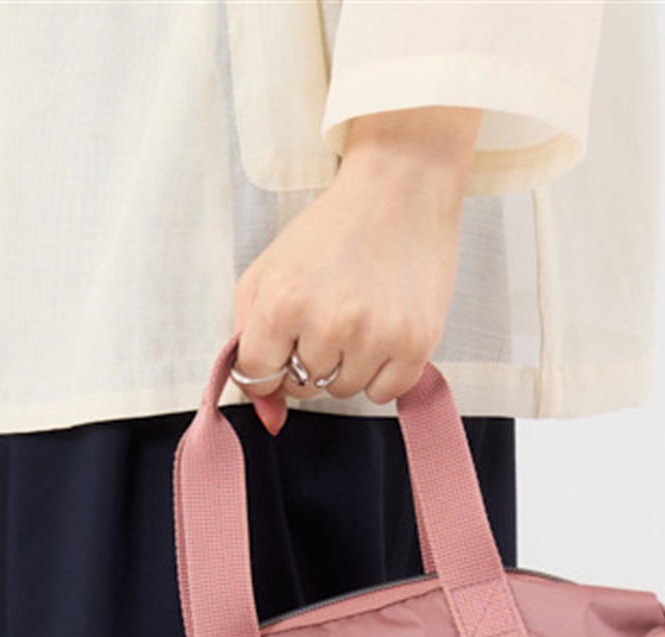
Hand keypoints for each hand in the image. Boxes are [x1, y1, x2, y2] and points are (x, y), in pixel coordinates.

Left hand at [232, 105, 481, 434]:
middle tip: (329, 311)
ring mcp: (375, 337)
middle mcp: (328, 324)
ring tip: (359, 314)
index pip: (259, 376)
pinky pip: (385, 393)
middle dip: (308, 359)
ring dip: (347, 364)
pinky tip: (384, 328)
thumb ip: (249, 342)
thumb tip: (269, 420)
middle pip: (302, 388)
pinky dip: (382, 371)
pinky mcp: (415, 345)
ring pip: (344, 392)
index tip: (285, 340)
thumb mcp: (270, 271)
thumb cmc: (332, 230)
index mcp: (282, 302)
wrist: (401, 188)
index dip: (270, 362)